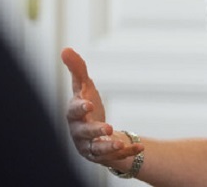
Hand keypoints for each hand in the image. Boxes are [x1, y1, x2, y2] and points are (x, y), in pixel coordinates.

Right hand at [60, 47, 141, 166]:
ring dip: (109, 147)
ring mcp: (91, 146)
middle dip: (95, 130)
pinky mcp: (105, 156)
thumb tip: (65, 49)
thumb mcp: (84, 88)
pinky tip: (141, 147)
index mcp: (74, 115)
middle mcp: (80, 132)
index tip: (88, 104)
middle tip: (108, 127)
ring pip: (98, 149)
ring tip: (119, 143)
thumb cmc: (87, 107)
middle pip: (85, 133)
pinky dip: (128, 152)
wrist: (96, 133)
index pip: (73, 112)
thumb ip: (77, 70)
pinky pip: (116, 157)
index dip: (80, 108)